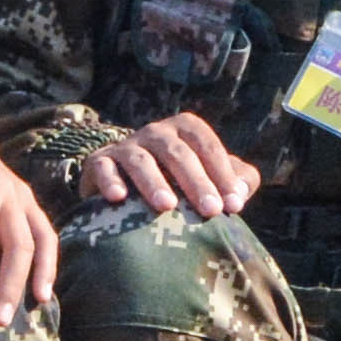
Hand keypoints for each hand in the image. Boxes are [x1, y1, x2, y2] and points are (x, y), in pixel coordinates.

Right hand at [70, 112, 259, 220]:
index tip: (234, 205)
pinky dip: (110, 181)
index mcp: (185, 130)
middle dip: (196, 181)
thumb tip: (242, 191)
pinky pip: (102, 167)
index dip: (222, 173)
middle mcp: (155, 133)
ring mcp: (125, 146)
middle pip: (177, 152)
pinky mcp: (98, 163)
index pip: (206, 145)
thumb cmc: (181, 185)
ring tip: (167, 206)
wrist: (130, 192)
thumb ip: (237, 180)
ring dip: (154, 182)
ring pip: (140, 159)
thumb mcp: (213, 179)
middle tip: (211, 210)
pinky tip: (119, 198)